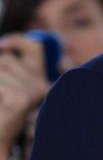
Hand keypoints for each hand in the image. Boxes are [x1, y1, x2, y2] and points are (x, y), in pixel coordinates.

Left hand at [0, 34, 49, 156]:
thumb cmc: (0, 117)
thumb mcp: (4, 87)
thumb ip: (6, 70)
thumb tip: (2, 48)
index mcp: (38, 82)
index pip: (35, 49)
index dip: (17, 41)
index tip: (2, 46)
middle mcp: (41, 86)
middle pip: (7, 60)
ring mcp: (33, 93)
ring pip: (0, 70)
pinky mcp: (20, 99)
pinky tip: (0, 110)